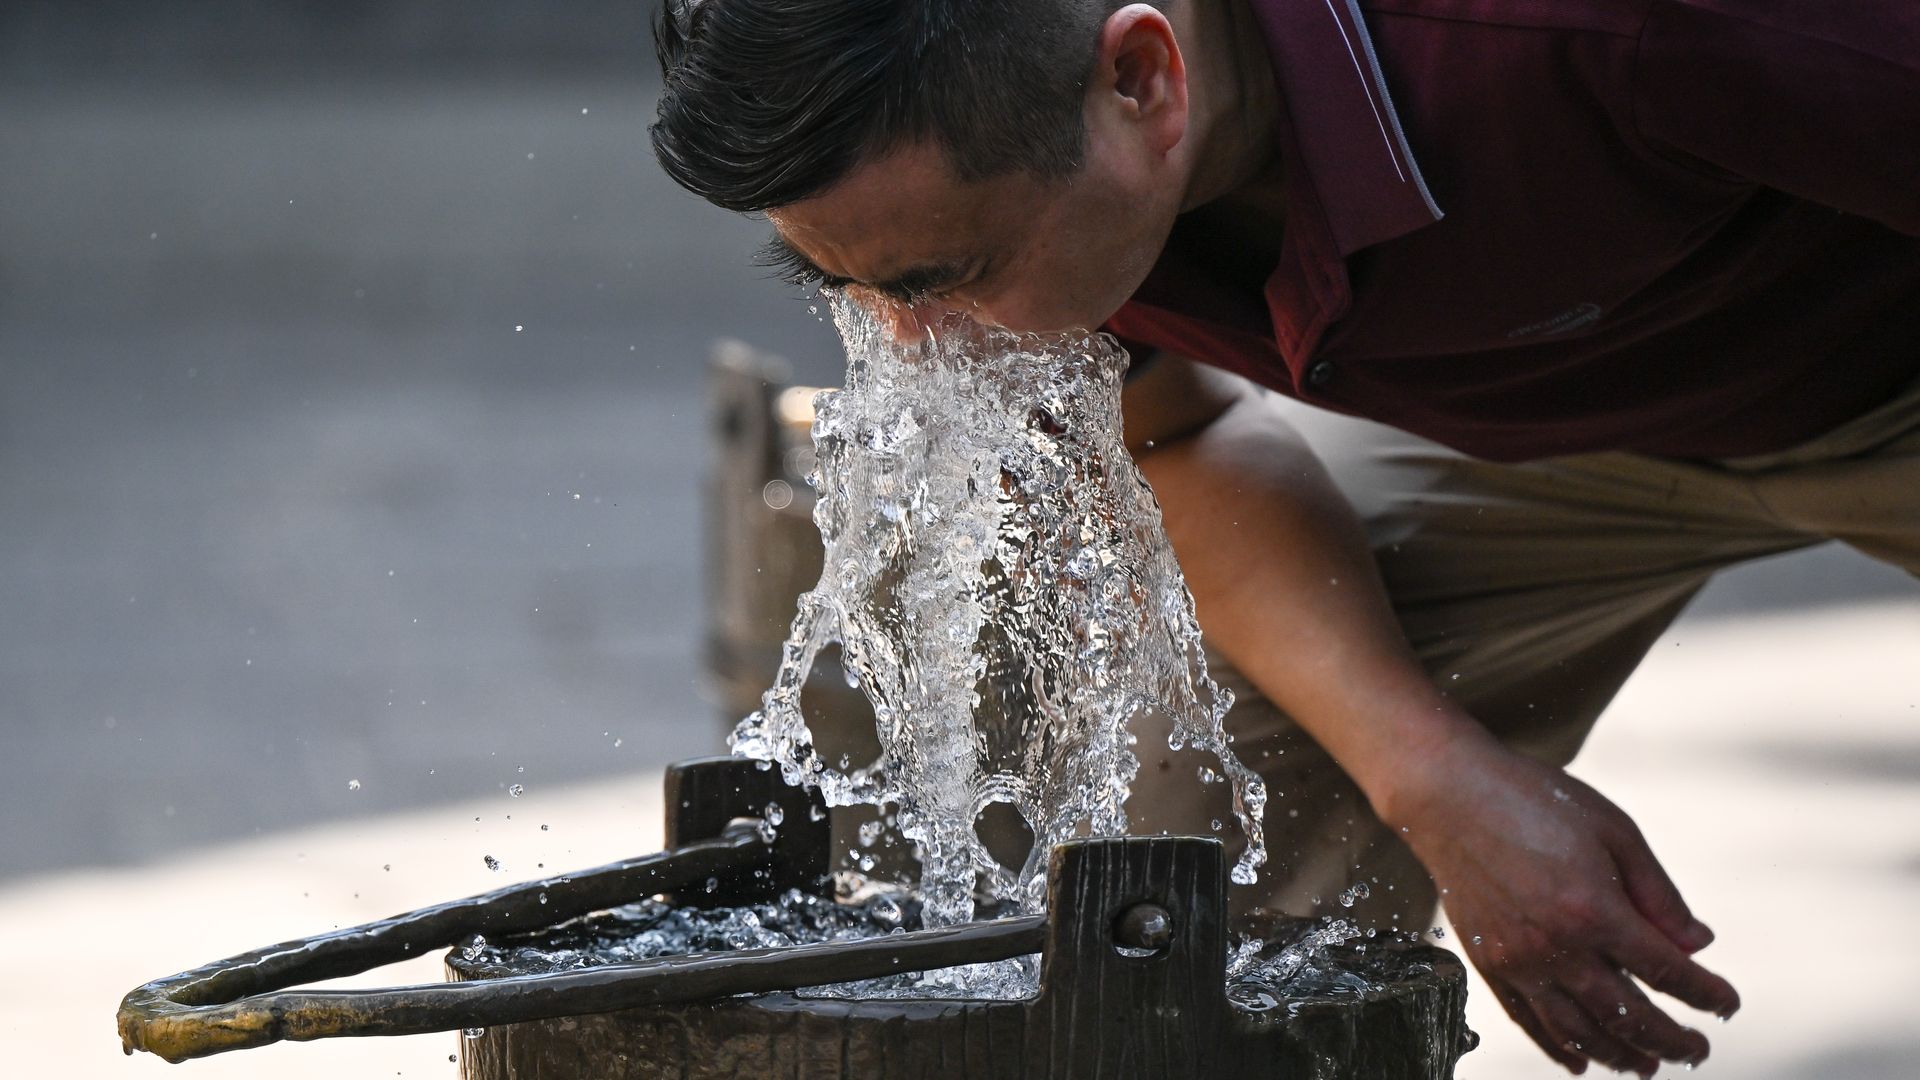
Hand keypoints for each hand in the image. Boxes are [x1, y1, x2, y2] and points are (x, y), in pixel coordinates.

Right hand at [1384, 735, 1740, 1075]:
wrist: (1447, 794)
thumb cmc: (1533, 799)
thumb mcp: (1614, 830)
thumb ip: (1659, 894)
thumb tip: (1697, 945)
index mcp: (1595, 909)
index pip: (1667, 971)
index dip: (1707, 995)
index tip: (1727, 1005)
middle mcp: (1555, 946)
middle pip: (1628, 1015)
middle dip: (1671, 1040)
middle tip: (1696, 1050)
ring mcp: (1517, 960)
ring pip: (1578, 1032)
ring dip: (1620, 1055)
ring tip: (1647, 1064)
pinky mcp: (1488, 963)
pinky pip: (1528, 1022)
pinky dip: (1558, 1048)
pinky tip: (1582, 1061)